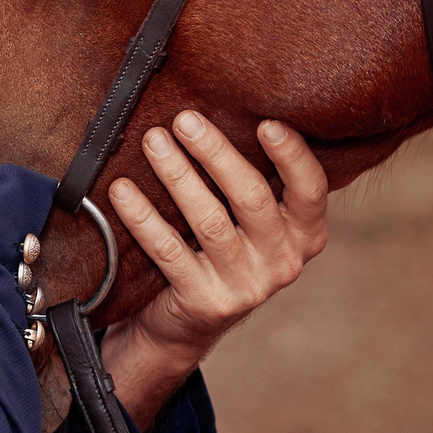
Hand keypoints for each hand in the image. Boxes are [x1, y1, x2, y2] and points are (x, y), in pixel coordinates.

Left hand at [98, 113, 327, 427]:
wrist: (184, 324)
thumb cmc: (219, 250)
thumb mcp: (250, 221)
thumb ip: (252, 179)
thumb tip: (224, 108)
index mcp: (305, 234)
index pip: (310, 188)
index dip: (292, 155)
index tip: (266, 123)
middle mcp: (283, 262)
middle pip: (252, 197)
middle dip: (215, 153)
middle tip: (184, 119)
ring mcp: (246, 286)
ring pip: (210, 221)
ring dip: (177, 175)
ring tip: (153, 141)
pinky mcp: (204, 302)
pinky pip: (169, 250)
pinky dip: (143, 217)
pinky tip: (123, 191)